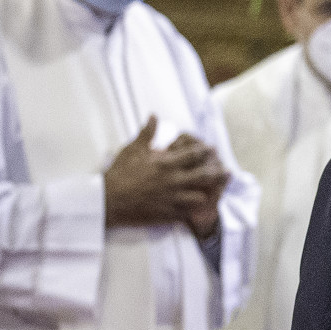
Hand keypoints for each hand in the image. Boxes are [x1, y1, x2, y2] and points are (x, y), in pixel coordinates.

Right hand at [103, 118, 228, 232]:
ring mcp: (172, 199)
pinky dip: (193, 209)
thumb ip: (147, 133)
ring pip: (201, 196)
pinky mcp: (168, 214)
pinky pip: (188, 213)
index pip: (194, 154)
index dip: (206, 151)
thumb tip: (154, 116)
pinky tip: (196, 206)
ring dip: (206, 192)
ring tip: (212, 190)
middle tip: (224, 169)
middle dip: (217, 171)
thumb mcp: (132, 150)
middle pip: (205, 175)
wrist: (107, 200)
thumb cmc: (119, 173)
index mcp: (166, 163)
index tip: (212, 149)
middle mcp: (173, 181)